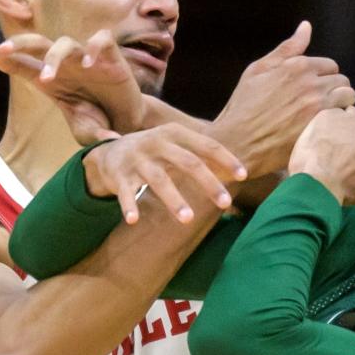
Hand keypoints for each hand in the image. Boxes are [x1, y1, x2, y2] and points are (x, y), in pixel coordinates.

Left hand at [0, 29, 144, 141]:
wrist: (128, 119)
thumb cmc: (100, 122)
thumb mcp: (88, 131)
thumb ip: (91, 135)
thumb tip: (96, 140)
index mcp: (49, 80)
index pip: (18, 64)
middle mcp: (64, 64)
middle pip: (36, 43)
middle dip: (19, 45)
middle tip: (3, 50)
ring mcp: (85, 57)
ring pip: (64, 42)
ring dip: (53, 57)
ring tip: (48, 78)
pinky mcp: (110, 55)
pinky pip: (100, 40)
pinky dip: (93, 48)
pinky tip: (88, 64)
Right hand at [84, 123, 246, 222]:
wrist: (110, 152)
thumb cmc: (155, 153)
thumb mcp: (176, 146)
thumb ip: (202, 153)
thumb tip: (241, 171)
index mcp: (175, 133)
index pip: (206, 145)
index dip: (226, 159)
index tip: (244, 176)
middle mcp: (156, 143)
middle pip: (187, 162)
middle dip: (208, 183)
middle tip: (226, 203)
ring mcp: (137, 159)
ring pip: (159, 179)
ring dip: (174, 199)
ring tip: (188, 220)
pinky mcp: (119, 175)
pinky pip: (125, 193)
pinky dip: (129, 206)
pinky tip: (134, 221)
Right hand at [212, 20, 354, 176]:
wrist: (237, 144)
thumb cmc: (243, 107)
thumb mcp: (258, 71)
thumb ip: (287, 49)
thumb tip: (306, 26)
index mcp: (297, 66)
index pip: (330, 66)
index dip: (323, 78)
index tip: (314, 90)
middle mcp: (311, 84)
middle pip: (343, 82)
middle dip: (335, 91)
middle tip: (321, 105)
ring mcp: (317, 108)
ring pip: (348, 99)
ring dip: (341, 106)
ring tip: (327, 116)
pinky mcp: (319, 129)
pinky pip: (344, 119)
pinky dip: (340, 122)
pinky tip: (326, 130)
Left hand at [288, 107, 354, 203]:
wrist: (318, 182)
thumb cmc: (338, 191)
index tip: (349, 155)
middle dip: (351, 134)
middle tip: (336, 148)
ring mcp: (349, 118)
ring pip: (344, 117)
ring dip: (337, 126)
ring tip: (324, 142)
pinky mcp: (328, 114)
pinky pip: (326, 116)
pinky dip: (321, 125)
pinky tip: (314, 139)